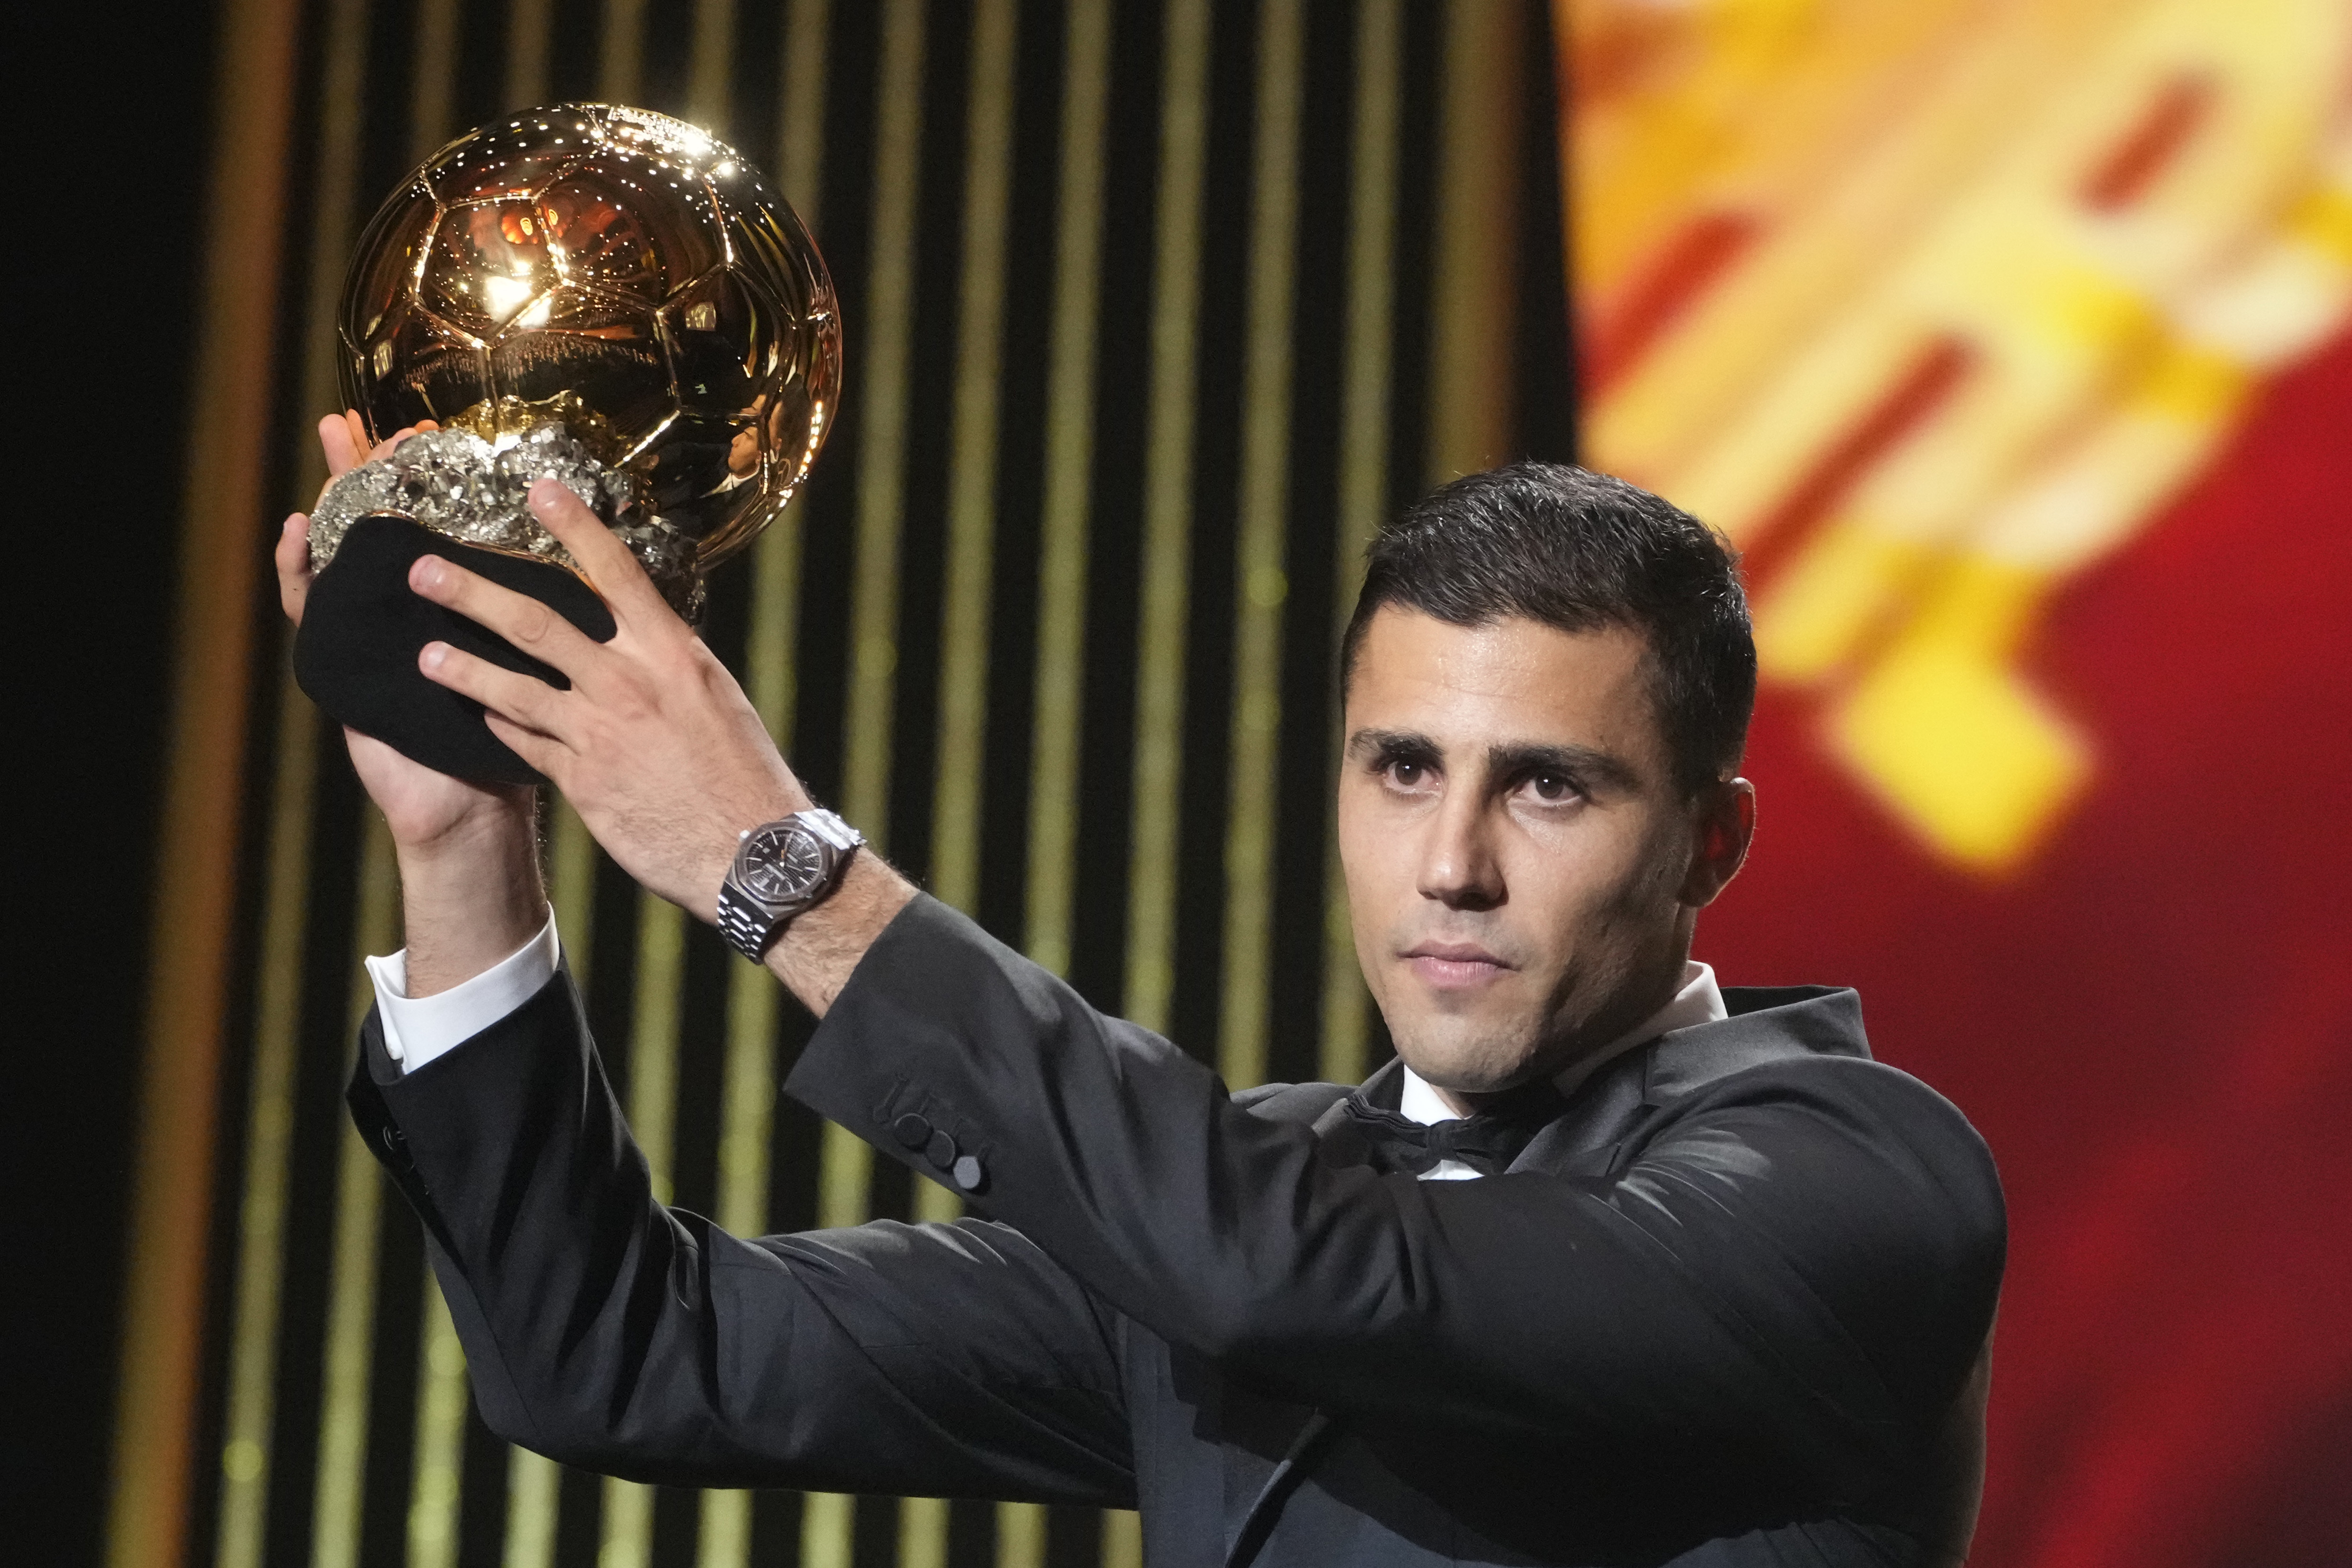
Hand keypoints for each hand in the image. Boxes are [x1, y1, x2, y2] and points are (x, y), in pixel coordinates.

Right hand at [275, 413, 525, 850]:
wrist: (472, 804)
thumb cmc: (513, 735)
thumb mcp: (539, 666)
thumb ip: (554, 619)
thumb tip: (599, 565)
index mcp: (462, 600)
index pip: (443, 523)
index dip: (436, 476)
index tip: (439, 429)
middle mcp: (412, 606)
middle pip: (388, 522)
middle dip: (380, 469)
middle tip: (373, 420)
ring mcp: (371, 627)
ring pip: (343, 550)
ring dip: (334, 496)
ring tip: (332, 444)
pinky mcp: (340, 661)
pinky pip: (308, 610)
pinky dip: (297, 571)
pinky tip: (297, 535)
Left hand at [407, 477, 812, 915]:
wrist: (751, 851)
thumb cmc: (743, 773)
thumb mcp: (715, 699)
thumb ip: (667, 664)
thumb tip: (639, 635)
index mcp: (672, 653)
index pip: (615, 573)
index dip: (574, 527)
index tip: (539, 490)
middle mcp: (630, 683)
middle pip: (536, 624)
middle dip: (472, 593)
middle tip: (423, 571)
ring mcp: (600, 732)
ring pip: (511, 688)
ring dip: (461, 667)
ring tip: (424, 654)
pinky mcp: (581, 781)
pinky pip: (525, 743)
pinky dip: (499, 725)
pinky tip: (477, 716)